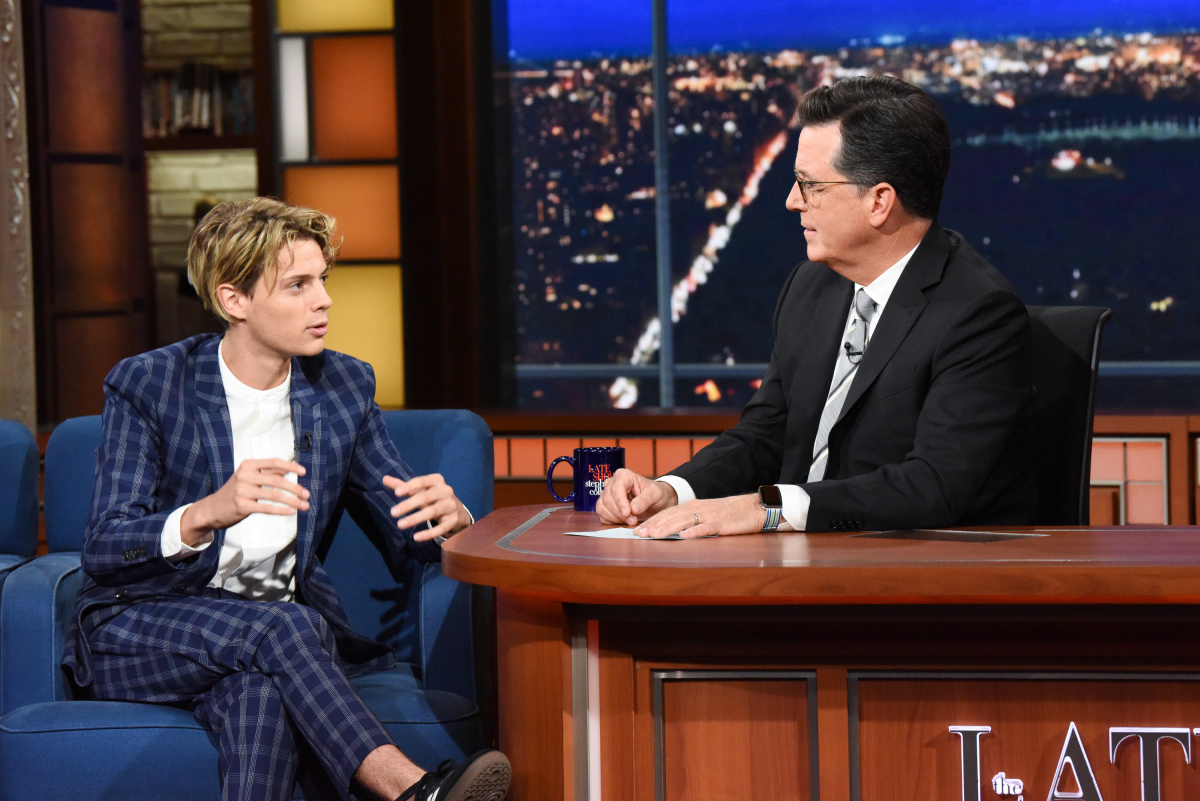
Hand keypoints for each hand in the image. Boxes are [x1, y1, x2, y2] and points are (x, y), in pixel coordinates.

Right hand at [182, 458, 307, 545]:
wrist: (211, 509)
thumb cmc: (233, 493)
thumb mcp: (248, 478)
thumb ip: (266, 473)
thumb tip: (287, 470)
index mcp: (248, 466)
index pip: (273, 462)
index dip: (290, 466)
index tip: (303, 472)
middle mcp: (244, 475)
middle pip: (276, 480)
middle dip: (295, 488)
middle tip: (307, 494)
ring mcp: (242, 491)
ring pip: (274, 495)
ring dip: (292, 501)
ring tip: (303, 505)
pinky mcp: (242, 506)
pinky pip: (266, 507)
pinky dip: (281, 510)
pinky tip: (291, 512)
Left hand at [383, 473, 471, 541]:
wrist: (458, 512)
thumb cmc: (434, 498)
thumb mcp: (420, 491)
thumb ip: (403, 486)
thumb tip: (384, 479)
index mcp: (437, 481)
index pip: (421, 482)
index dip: (409, 486)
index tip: (396, 493)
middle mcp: (446, 491)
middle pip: (426, 497)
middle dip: (409, 504)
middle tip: (393, 513)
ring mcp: (451, 506)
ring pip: (432, 512)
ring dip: (415, 518)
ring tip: (400, 525)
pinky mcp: (454, 520)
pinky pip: (441, 528)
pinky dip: (428, 533)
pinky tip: (416, 537)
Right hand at [596, 468, 678, 525]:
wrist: (654, 502)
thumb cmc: (655, 494)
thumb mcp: (655, 494)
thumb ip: (645, 500)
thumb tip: (633, 509)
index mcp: (623, 475)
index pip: (616, 488)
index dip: (620, 502)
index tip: (628, 513)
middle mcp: (612, 483)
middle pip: (608, 499)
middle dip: (620, 513)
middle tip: (634, 520)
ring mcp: (607, 495)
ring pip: (602, 507)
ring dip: (615, 518)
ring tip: (631, 521)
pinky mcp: (605, 506)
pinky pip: (601, 515)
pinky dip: (611, 521)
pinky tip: (623, 521)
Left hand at [633, 494, 765, 538]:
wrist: (749, 509)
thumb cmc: (725, 514)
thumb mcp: (704, 514)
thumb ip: (688, 520)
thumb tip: (669, 530)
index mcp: (691, 507)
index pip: (667, 514)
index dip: (651, 522)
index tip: (637, 530)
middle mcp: (697, 509)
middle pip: (672, 516)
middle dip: (654, 525)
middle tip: (639, 534)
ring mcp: (708, 516)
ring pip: (684, 521)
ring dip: (668, 528)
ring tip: (654, 535)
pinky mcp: (720, 523)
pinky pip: (705, 528)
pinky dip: (694, 532)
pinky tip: (684, 537)